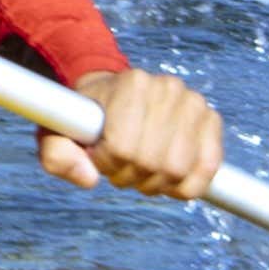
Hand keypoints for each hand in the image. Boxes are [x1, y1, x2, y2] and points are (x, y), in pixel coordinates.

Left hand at [38, 69, 221, 199]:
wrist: (116, 97)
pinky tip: (168, 181)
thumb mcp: (57, 133)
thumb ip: (58, 157)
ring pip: (178, 169)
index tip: (98, 155)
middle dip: (131, 176)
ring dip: (156, 183)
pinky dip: (187, 186)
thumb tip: (90, 179)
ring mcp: (194, 103)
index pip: (122, 146)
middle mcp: (168, 87)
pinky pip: (207, 169)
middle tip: (120, 167)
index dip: (107, 162)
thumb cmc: (85, 120)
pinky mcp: (211, 121)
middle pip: (152, 161)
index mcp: (132, 83)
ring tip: (141, 171)